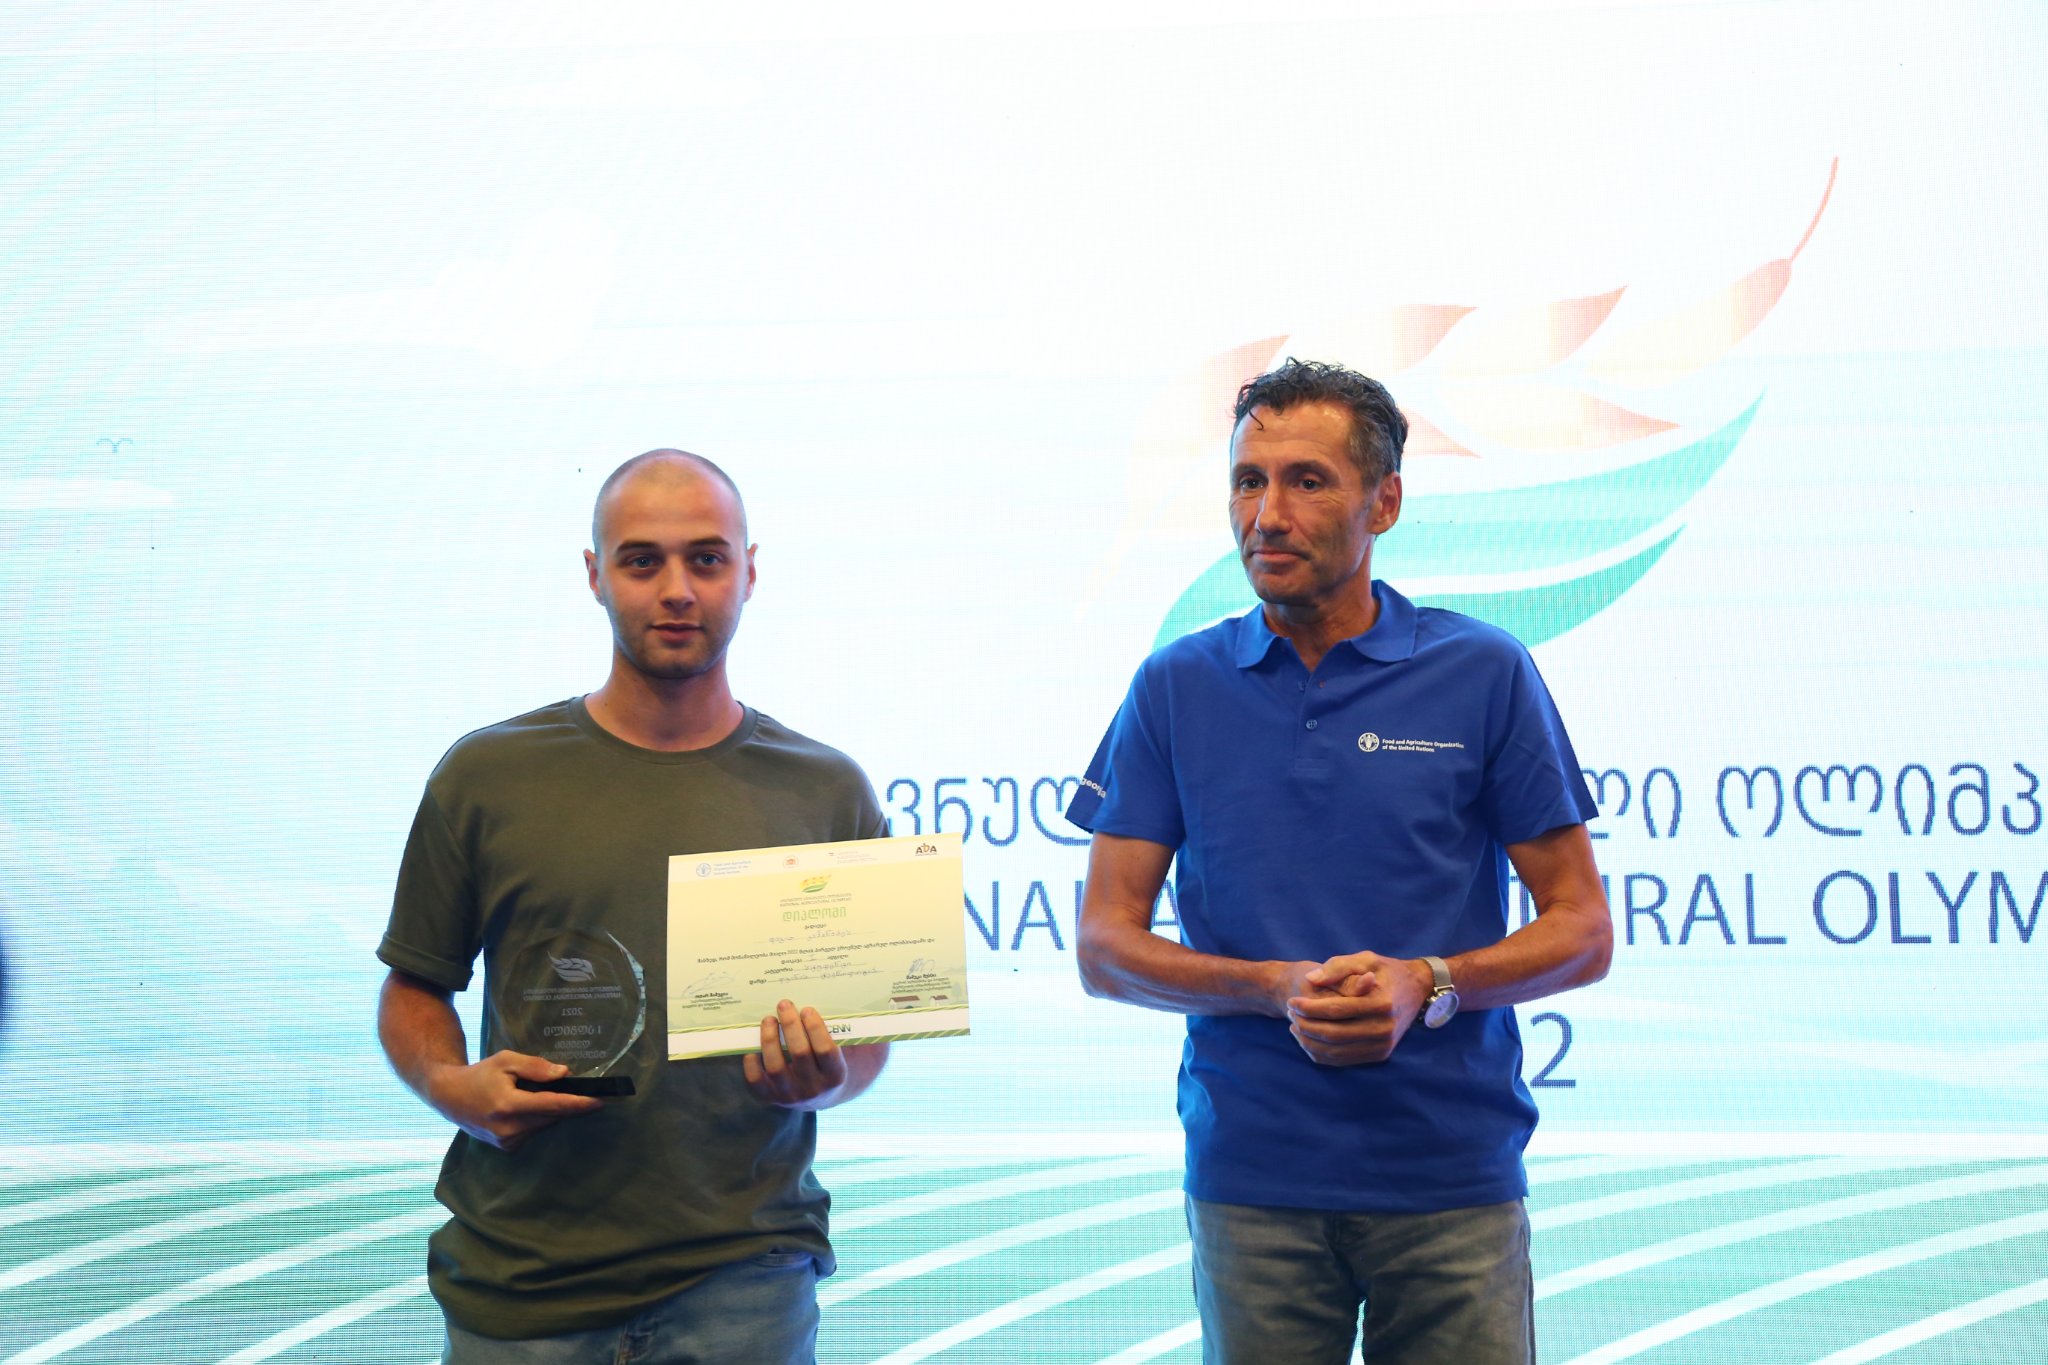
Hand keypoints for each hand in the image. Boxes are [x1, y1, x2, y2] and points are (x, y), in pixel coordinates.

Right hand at [425, 1050, 604, 1150]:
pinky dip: (537, 1119)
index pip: (553, 1106)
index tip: (600, 1101)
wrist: (451, 1098)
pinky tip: (523, 1107)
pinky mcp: (508, 1148)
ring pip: (545, 1124)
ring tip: (531, 1095)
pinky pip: (535, 1131)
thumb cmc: (480, 1075)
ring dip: (549, 1111)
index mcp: (508, 1105)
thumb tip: (563, 1073)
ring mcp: (507, 1141)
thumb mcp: (506, 1060)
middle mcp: (508, 1129)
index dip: (579, 1104)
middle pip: (553, 1116)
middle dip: (566, 1103)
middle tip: (569, 1087)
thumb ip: (535, 1067)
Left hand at [743, 1000, 851, 1108]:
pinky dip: (752, 1062)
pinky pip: (755, 1080)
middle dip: (791, 1025)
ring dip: (770, 1038)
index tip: (806, 1009)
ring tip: (769, 1020)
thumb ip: (831, 1033)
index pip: (825, 1050)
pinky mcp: (771, 1098)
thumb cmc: (827, 1063)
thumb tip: (811, 1005)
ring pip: (775, 1066)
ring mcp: (790, 1096)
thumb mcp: (838, 1052)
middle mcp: (813, 1089)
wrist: (818, 1096)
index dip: (815, 1027)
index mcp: (835, 1076)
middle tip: (784, 1005)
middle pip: (800, 1053)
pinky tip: (753, 1045)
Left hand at [1282, 952, 1431, 1065]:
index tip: (1291, 1001)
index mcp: (1381, 1002)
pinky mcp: (1380, 1054)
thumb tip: (1311, 979)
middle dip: (1306, 1025)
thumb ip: (1338, 967)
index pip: (1336, 1010)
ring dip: (1309, 1041)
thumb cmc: (1386, 971)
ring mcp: (1384, 1045)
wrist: (1417, 989)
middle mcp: (1385, 1028)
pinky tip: (1308, 1039)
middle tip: (1290, 1013)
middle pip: (1334, 1034)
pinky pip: (1343, 1061)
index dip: (1309, 1008)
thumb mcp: (1365, 958)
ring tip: (1295, 1025)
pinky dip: (1321, 1053)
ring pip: (1336, 1051)